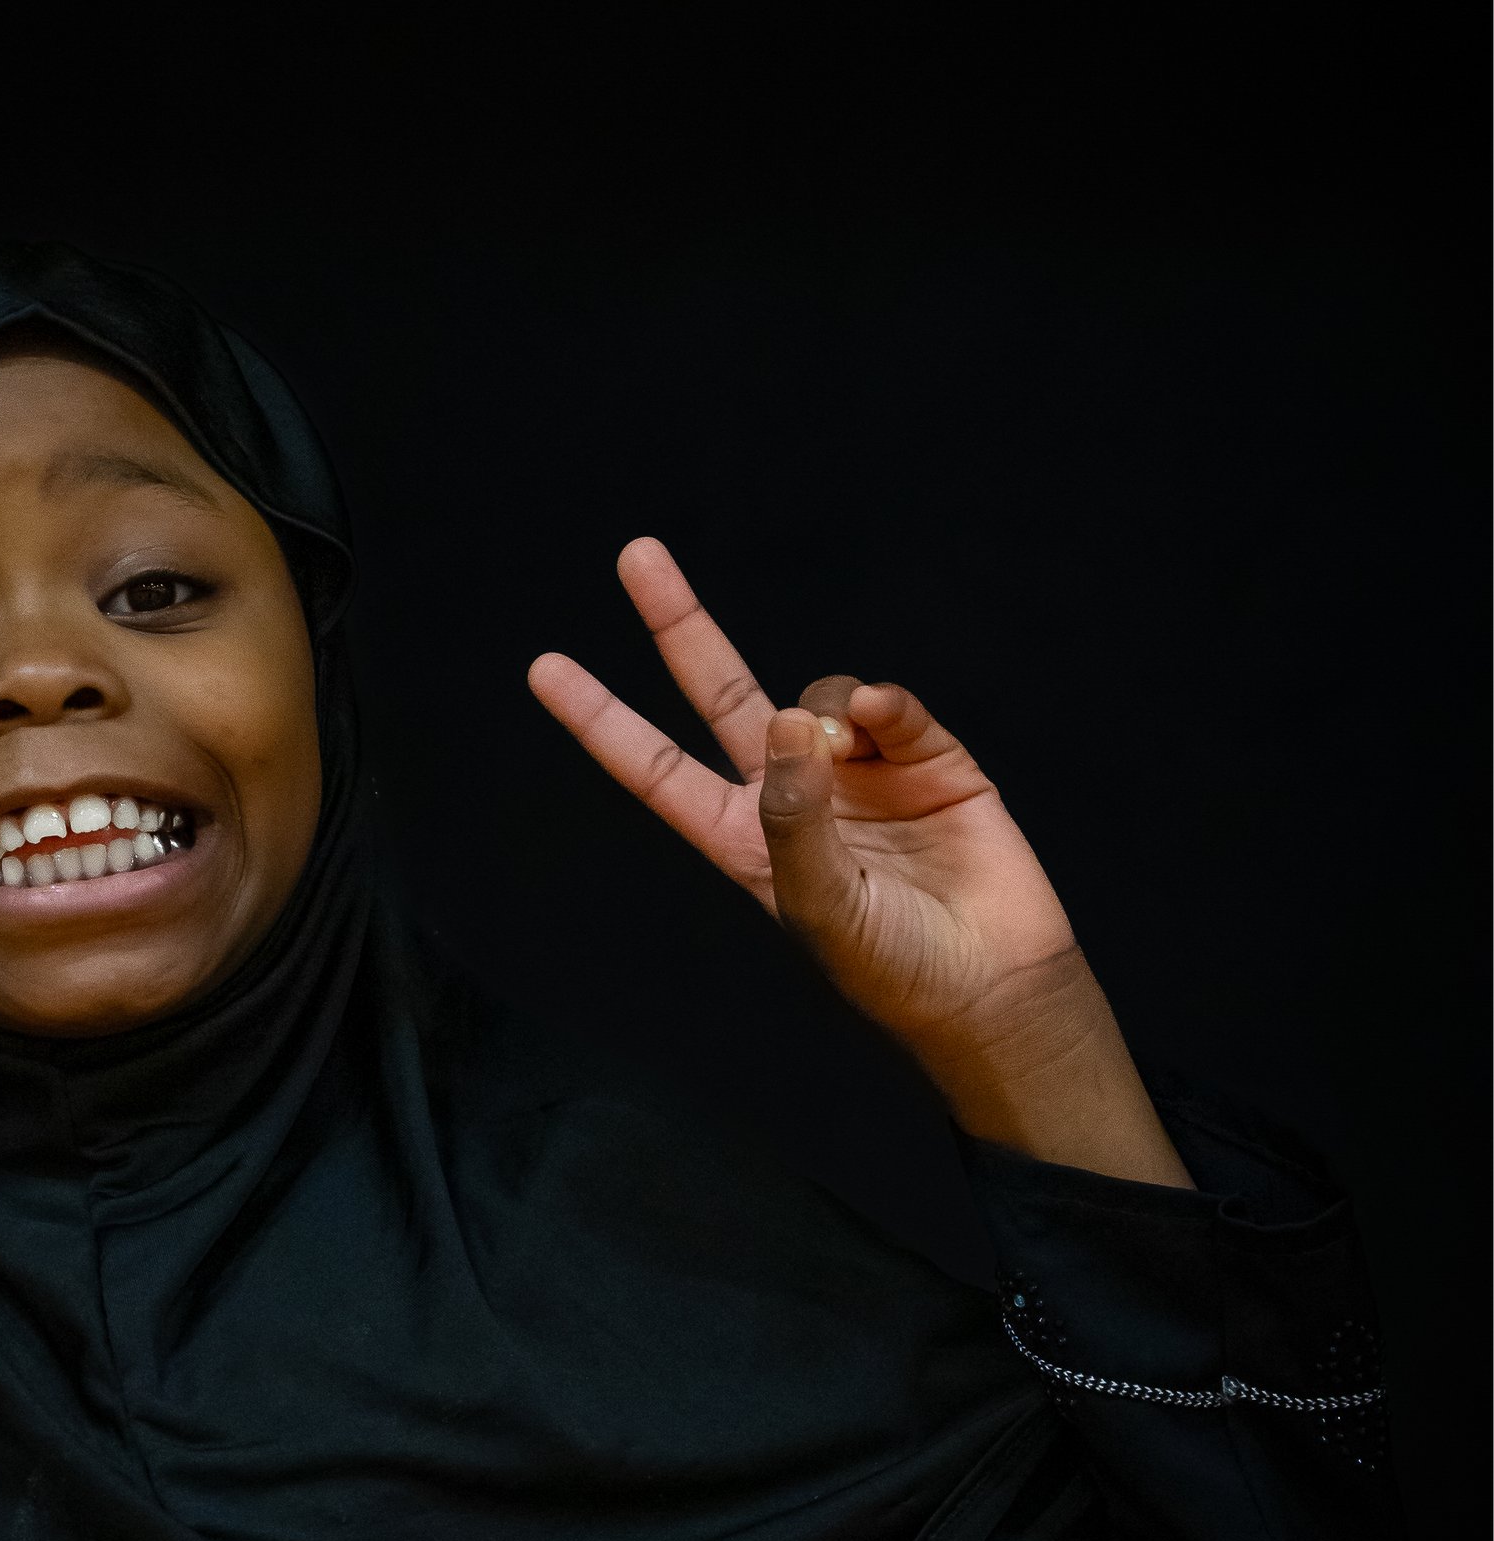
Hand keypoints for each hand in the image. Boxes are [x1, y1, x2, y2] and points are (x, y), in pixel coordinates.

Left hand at [527, 539, 1189, 1185]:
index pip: (655, 768)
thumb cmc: (894, 968)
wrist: (996, 987)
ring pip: (817, 697)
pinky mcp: (927, 760)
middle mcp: (791, 793)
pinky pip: (888, 708)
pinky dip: (882, 706)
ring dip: (822, 708)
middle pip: (720, 692)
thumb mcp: (819, 906)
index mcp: (743, 837)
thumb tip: (790, 720)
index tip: (543, 667)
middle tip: (635, 554)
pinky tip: (884, 723)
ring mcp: (858, 771)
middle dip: (680, 624)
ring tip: (847, 750)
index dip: (601, 720)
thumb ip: (793, 816)